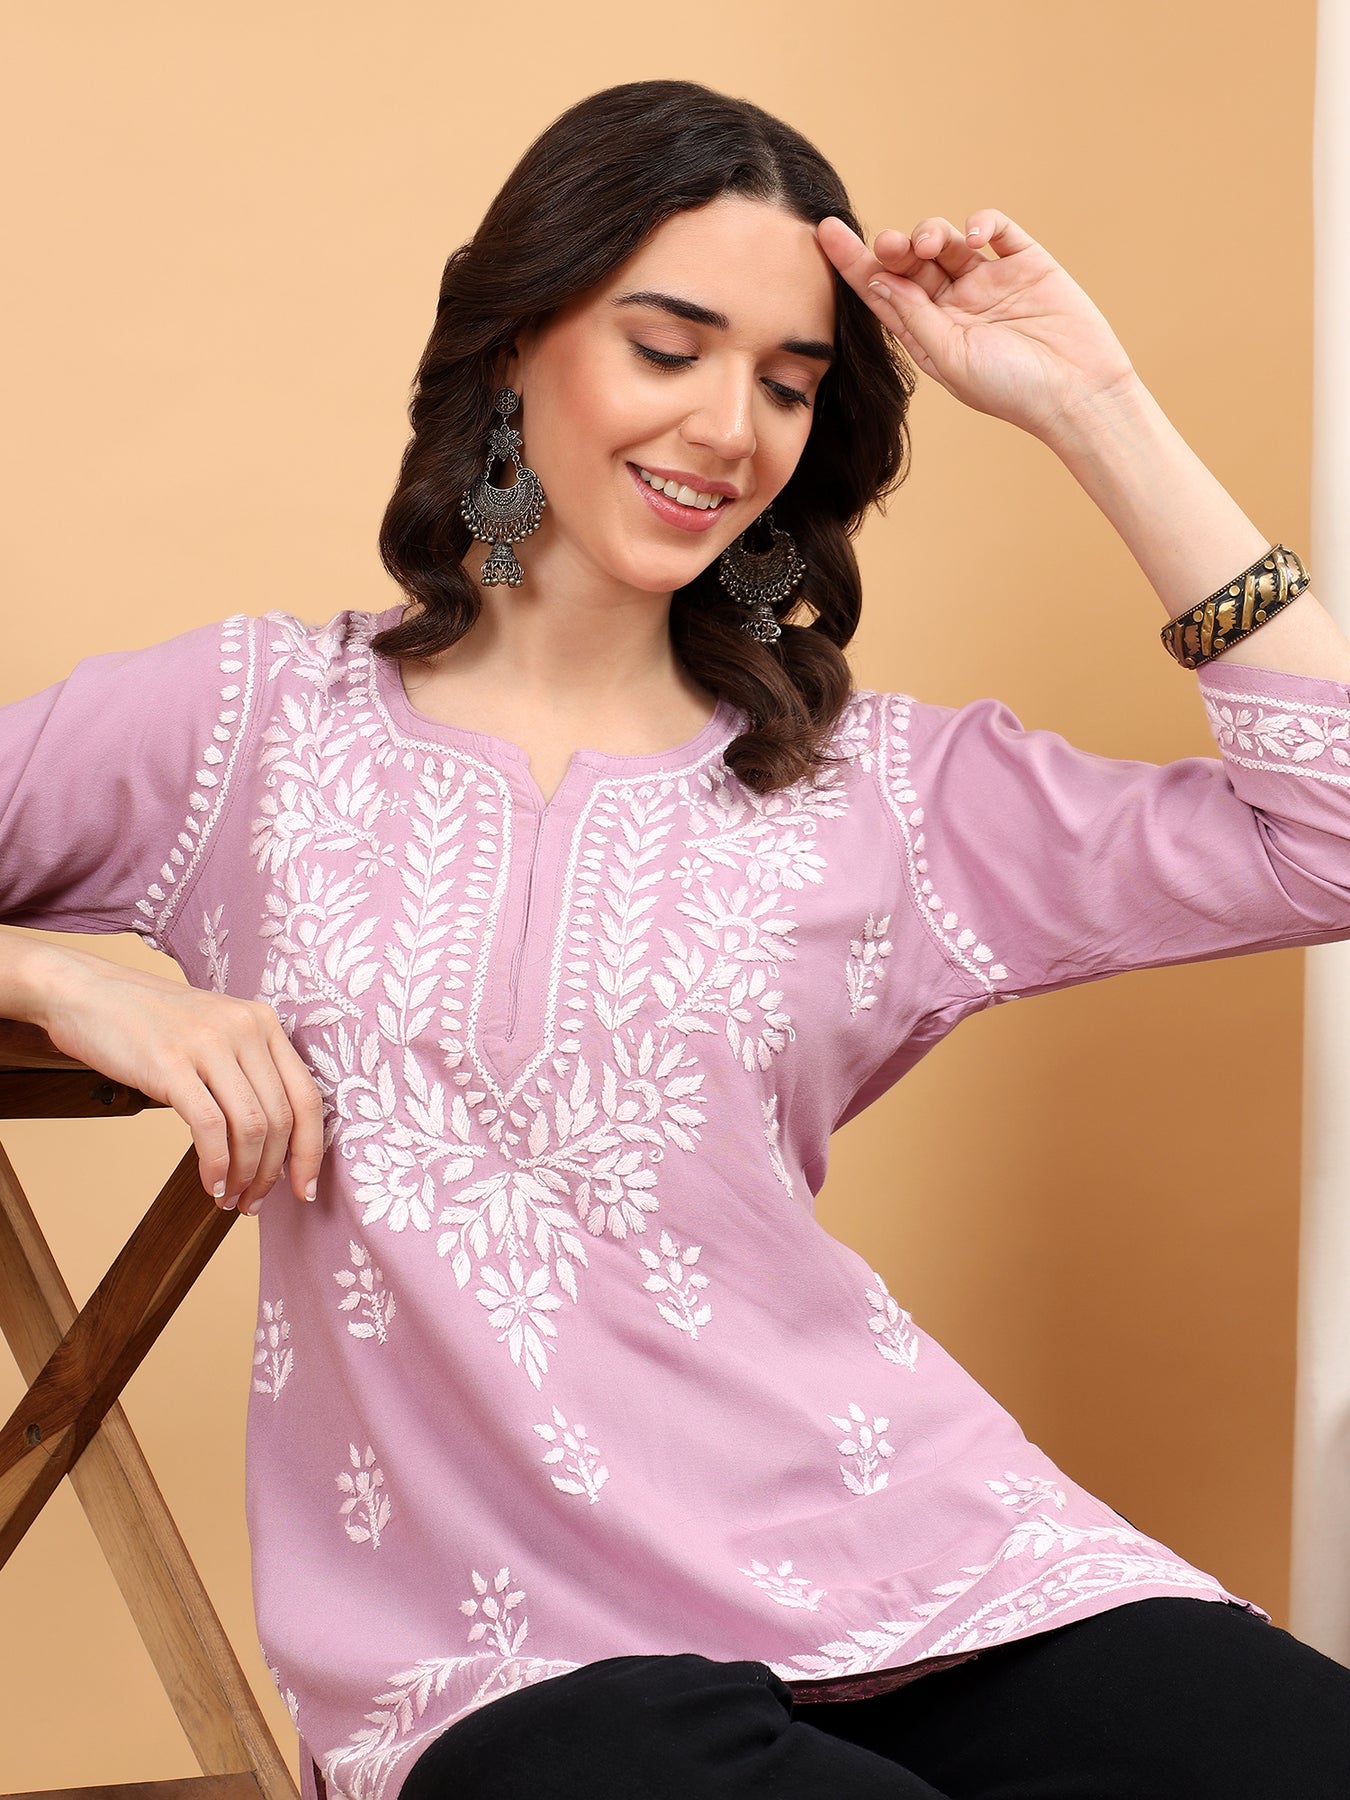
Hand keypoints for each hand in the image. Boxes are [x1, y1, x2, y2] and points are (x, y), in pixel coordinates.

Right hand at [39, 948, 324, 1215]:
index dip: (311, 1151)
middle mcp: (246, 1029)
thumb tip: (268, 1143)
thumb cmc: (149, 1021)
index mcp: (264, 1023)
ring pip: (250, 1127)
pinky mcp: (171, 1063)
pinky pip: (210, 1127)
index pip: (307, 1097)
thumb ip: (245, 1071)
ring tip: (230, 1199)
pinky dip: (215, 1165)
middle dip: (272, 1174)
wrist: (88, 992)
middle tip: (254, 1202)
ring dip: (244, 1175)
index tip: (304, 1188)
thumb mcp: (214, 1032)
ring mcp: (209, 1044)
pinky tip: (209, 1184)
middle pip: (281, 1120)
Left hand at [816, 211, 1137, 441]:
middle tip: (891, 245)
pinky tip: (972, 237)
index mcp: (928, 333)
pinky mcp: (1025, 263)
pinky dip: (980, 223)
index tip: (825, 232)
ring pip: (946, 241)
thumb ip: (913, 316)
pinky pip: (995, 229)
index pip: (882, 291)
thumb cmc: (1011, 389)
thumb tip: (875, 277)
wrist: (1078, 393)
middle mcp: (954, 305)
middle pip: (910, 262)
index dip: (853, 262)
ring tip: (928, 244)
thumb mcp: (951, 358)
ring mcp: (989, 282)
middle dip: (894, 247)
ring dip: (930, 232)